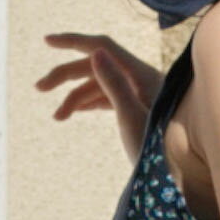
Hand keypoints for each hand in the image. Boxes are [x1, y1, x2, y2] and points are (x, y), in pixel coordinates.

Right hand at [37, 33, 165, 167]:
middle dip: (66, 76)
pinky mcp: (136, 109)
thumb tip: (94, 52)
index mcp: (142, 74)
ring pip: (98, 86)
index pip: (103, 47)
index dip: (73, 42)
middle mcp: (140, 80)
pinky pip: (107, 98)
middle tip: (38, 88)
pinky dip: (88, 103)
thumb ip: (114, 83)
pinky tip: (71, 111)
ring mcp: (138, 95)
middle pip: (96, 67)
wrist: (181, 177)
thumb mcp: (131, 116)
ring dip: (75, 97)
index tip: (46, 42)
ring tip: (57, 117)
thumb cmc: (159, 151)